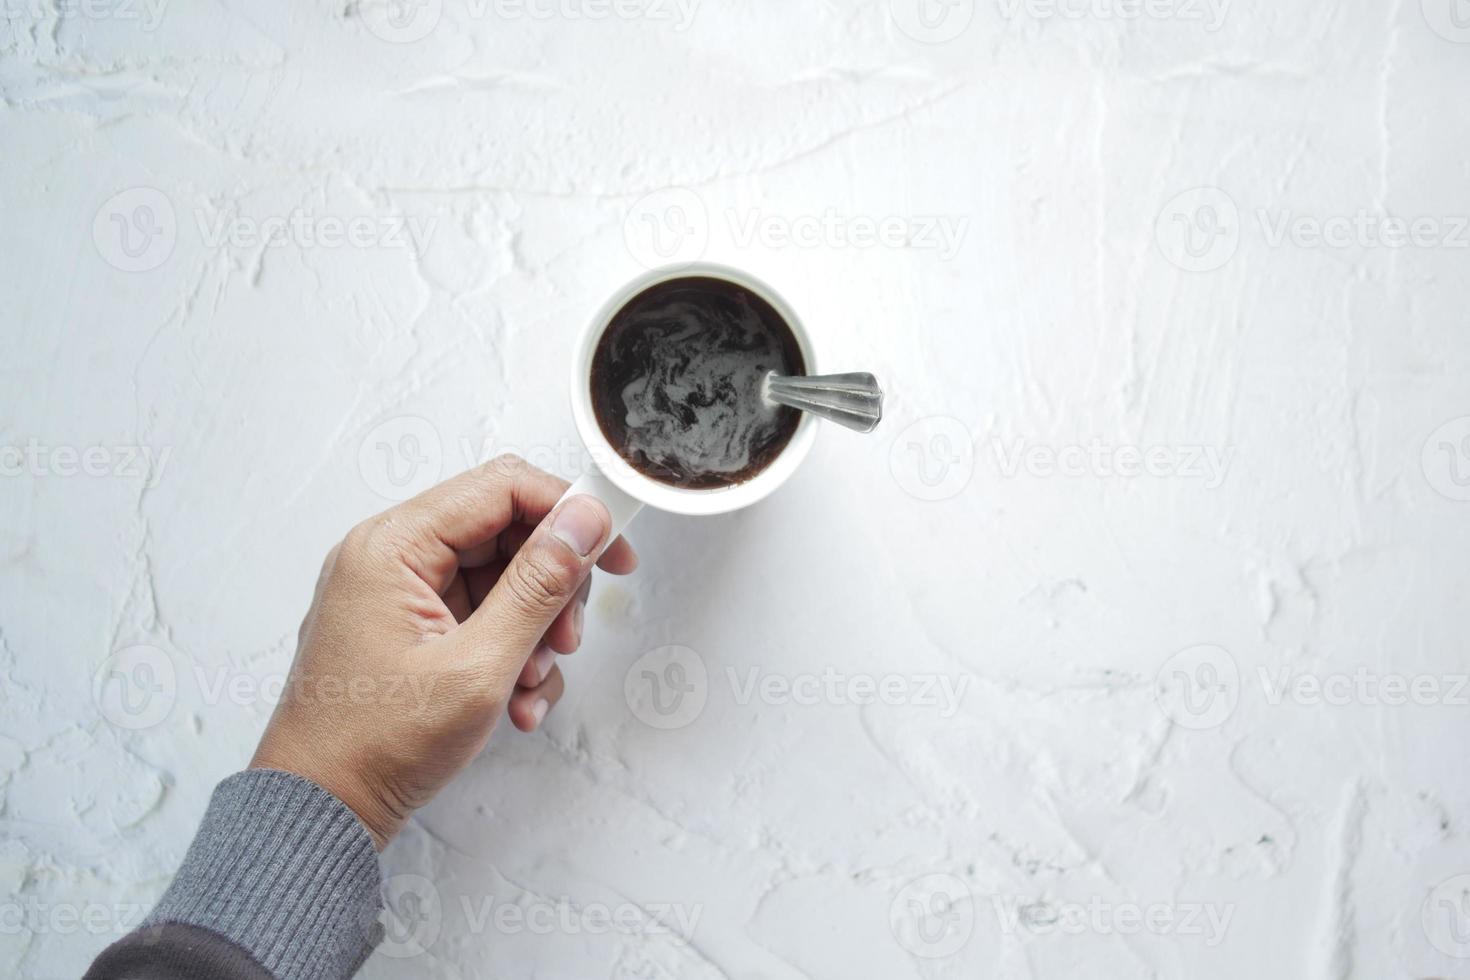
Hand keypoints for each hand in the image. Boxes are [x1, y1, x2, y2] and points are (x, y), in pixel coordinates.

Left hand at [249, 455, 637, 848]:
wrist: (321, 811)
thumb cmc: (374, 746)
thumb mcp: (478, 665)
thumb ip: (538, 585)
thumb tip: (584, 521)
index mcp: (393, 546)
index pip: (502, 487)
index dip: (567, 514)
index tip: (611, 553)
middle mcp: (391, 556)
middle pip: (506, 533)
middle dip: (552, 588)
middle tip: (567, 639)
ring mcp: (399, 593)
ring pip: (502, 579)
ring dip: (535, 630)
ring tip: (530, 684)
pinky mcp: (410, 626)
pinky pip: (482, 615)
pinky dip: (510, 654)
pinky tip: (515, 702)